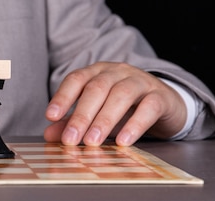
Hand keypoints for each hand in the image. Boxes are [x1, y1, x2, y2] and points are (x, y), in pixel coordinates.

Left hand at [44, 62, 187, 145]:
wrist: (165, 103)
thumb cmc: (125, 106)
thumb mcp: (97, 112)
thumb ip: (73, 121)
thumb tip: (49, 135)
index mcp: (97, 72)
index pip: (76, 79)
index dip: (62, 97)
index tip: (50, 116)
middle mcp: (116, 72)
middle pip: (96, 88)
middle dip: (81, 115)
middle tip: (71, 139)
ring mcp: (140, 81)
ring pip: (121, 95)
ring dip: (104, 120)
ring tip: (93, 142)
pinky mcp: (160, 96)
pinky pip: (148, 107)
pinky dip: (135, 125)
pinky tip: (124, 141)